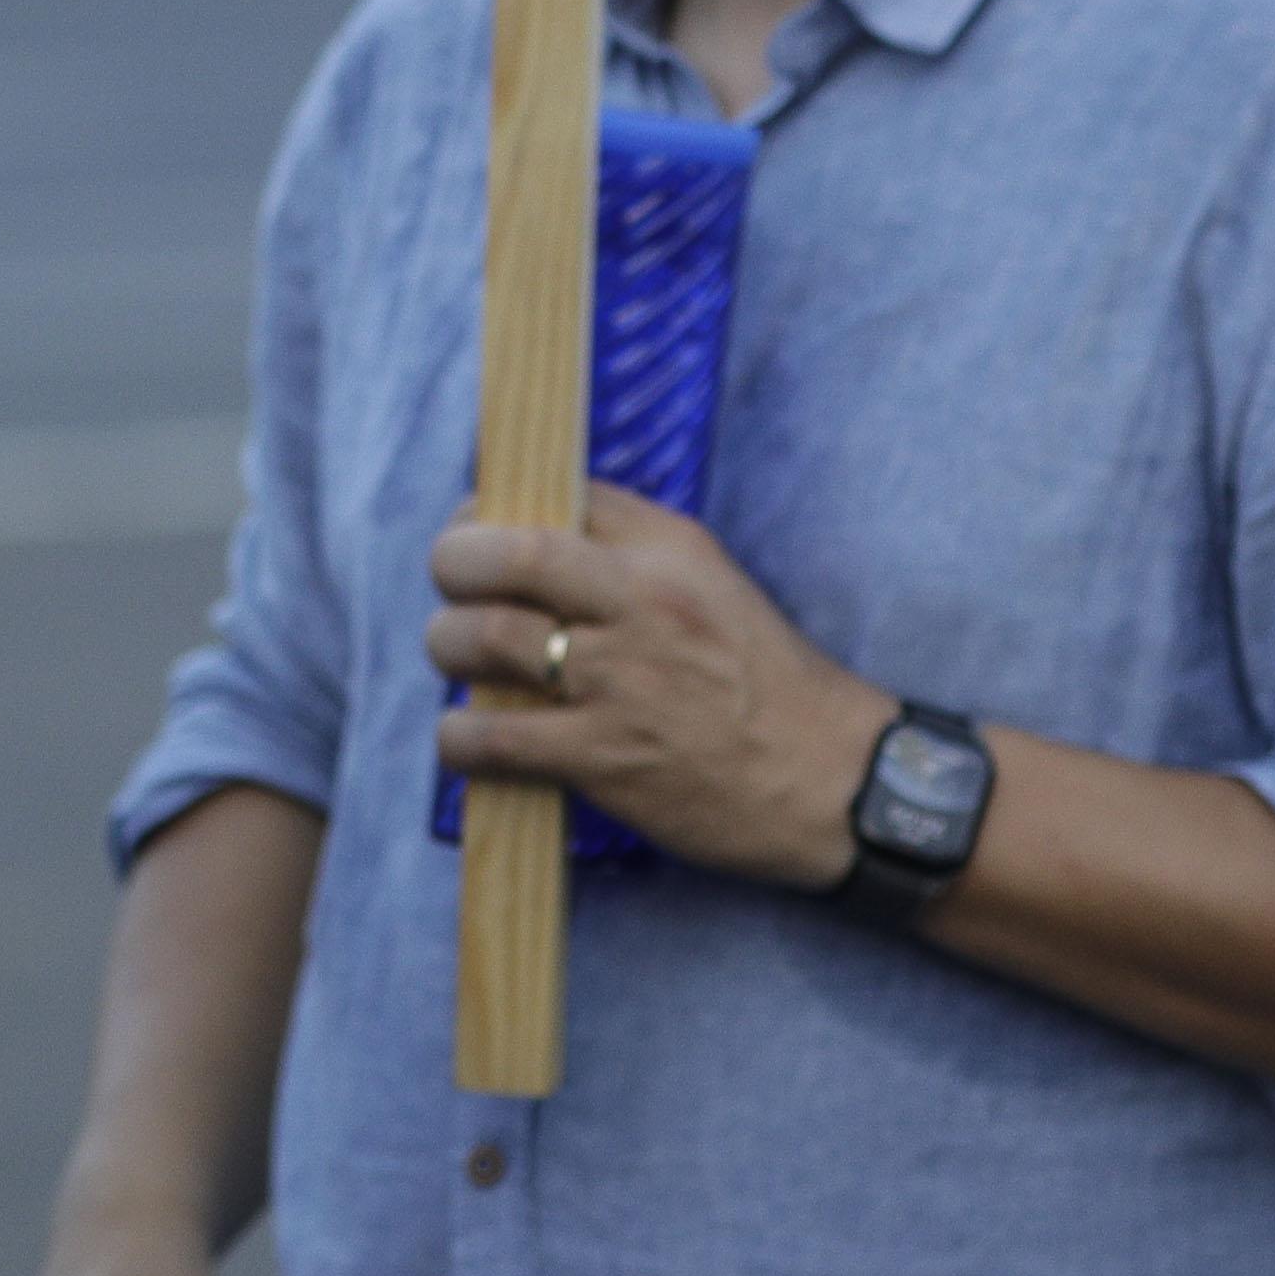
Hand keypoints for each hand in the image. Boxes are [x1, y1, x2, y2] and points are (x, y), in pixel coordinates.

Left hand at [427, 483, 888, 887]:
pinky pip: (492, 737)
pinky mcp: (603, 759)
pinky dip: (458, 735)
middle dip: (451, 564)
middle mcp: (640, 604)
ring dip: (446, 647)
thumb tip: (530, 528)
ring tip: (456, 660)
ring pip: (481, 640)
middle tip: (450, 589)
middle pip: (502, 555)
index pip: (557, 495)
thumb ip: (631, 549)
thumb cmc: (764, 681)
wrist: (828, 780)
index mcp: (669, 552)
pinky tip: (465, 737)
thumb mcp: (710, 583)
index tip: (473, 534)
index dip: (491, 510)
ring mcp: (618, 683)